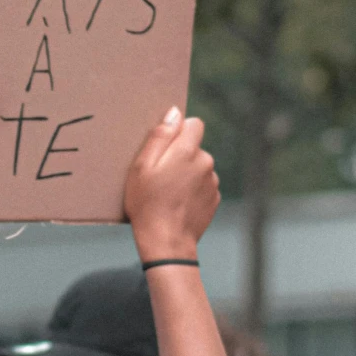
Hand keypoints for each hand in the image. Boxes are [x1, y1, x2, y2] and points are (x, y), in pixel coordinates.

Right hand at [123, 105, 219, 264]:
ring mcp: (212, 182)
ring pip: (199, 167)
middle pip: (194, 147)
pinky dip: (192, 190)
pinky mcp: (214, 199)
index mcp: (187, 151)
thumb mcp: (141, 167)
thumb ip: (160, 136)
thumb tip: (174, 113)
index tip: (164, 147)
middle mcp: (206, 163)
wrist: (166, 242)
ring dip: (186, 173)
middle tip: (159, 175)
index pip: (194, 124)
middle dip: (179, 155)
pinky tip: (177, 203)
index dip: (178, 132)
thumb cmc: (147, 204)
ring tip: (167, 192)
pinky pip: (202, 185)